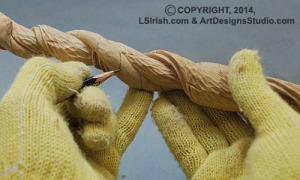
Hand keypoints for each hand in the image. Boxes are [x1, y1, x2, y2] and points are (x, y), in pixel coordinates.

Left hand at [0, 57, 152, 178]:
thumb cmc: (33, 155)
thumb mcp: (24, 104)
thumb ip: (44, 73)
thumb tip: (78, 69)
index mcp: (36, 111)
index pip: (61, 82)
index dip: (75, 73)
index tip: (86, 68)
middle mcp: (61, 125)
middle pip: (87, 96)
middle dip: (91, 99)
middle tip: (84, 110)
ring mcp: (85, 140)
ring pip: (105, 112)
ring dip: (102, 120)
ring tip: (91, 140)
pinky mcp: (107, 155)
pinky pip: (126, 127)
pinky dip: (136, 108)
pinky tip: (146, 91)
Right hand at [152, 49, 299, 178]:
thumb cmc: (288, 179)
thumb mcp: (282, 130)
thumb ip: (256, 94)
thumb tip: (244, 55)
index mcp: (275, 136)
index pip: (242, 102)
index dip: (221, 84)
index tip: (202, 68)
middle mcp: (249, 149)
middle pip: (216, 114)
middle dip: (195, 94)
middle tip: (176, 74)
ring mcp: (225, 165)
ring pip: (198, 129)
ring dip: (179, 107)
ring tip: (162, 86)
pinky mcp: (204, 177)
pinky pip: (185, 148)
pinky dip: (171, 128)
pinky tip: (160, 108)